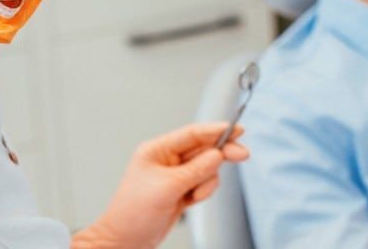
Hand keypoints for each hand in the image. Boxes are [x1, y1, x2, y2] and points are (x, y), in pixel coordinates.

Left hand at [72, 122, 248, 248]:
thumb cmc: (133, 213)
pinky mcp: (181, 191)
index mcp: (157, 150)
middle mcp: (167, 160)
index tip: (236, 130)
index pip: (191, 134)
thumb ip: (195, 170)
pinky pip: (203, 184)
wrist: (126, 241)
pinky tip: (192, 201)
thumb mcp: (167, 187)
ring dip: (207, 181)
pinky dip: (203, 191)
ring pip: (206, 169)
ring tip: (194, 195)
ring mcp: (175, 176)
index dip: (215, 130)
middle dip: (221, 153)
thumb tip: (217, 154)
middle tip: (242, 155)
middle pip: (203, 149)